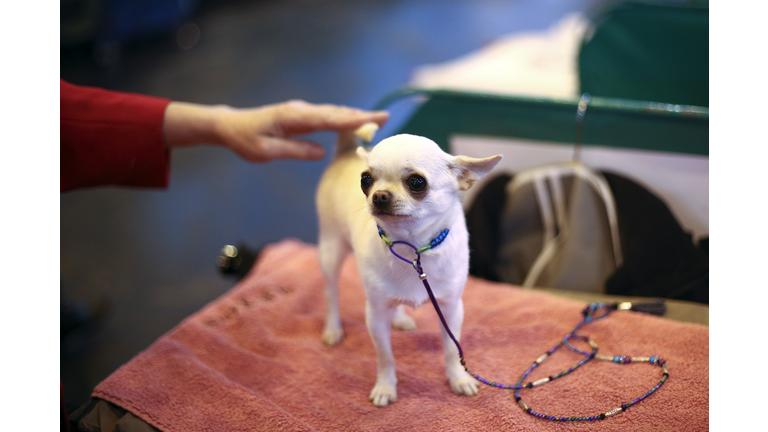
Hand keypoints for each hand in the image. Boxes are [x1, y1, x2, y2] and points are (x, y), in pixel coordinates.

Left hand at [164, 100, 388, 161]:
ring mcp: (302, 111)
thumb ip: (294, 151)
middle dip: (361, 116)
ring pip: (333, 113)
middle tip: (386, 118)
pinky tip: (354, 121)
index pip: (329, 120)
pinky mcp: (302, 116)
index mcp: (294, 118)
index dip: (353, 121)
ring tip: (378, 120)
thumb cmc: (245, 140)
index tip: (374, 120)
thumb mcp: (266, 151)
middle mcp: (301, 110)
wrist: (231, 125)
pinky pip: (327, 116)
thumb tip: (320, 153)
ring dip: (355, 116)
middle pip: (336, 113)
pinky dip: (343, 118)